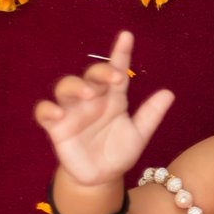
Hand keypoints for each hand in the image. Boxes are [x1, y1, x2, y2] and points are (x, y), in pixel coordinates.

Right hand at [34, 31, 173, 186]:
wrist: (102, 177)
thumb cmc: (118, 151)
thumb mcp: (139, 135)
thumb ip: (151, 115)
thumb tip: (169, 93)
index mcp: (113, 99)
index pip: (116, 71)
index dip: (120, 53)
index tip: (127, 36)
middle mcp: (91, 100)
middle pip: (90, 76)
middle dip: (100, 71)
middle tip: (114, 78)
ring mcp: (72, 112)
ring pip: (65, 87)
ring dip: (75, 86)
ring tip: (88, 94)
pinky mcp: (56, 127)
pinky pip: (44, 112)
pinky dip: (48, 110)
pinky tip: (58, 113)